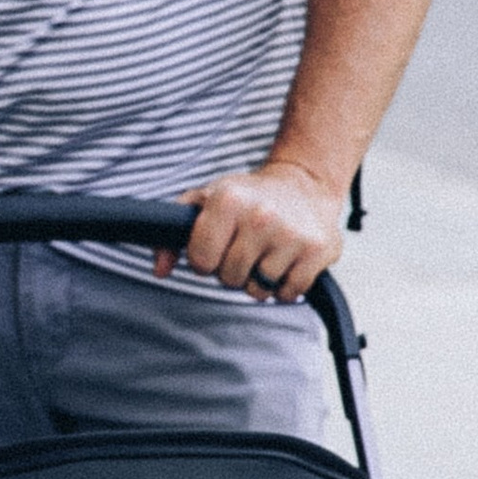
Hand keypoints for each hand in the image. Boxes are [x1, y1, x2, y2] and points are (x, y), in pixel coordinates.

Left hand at [161, 158, 346, 302]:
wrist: (304, 184)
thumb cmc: (247, 197)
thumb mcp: (205, 201)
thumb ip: (171, 234)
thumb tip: (159, 270)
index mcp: (228, 200)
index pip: (200, 261)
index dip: (205, 259)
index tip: (217, 246)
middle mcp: (260, 215)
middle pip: (229, 278)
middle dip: (233, 270)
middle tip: (246, 247)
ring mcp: (291, 234)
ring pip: (258, 290)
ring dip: (259, 280)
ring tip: (267, 251)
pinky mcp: (318, 250)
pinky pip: (289, 294)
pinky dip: (285, 286)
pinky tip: (287, 260)